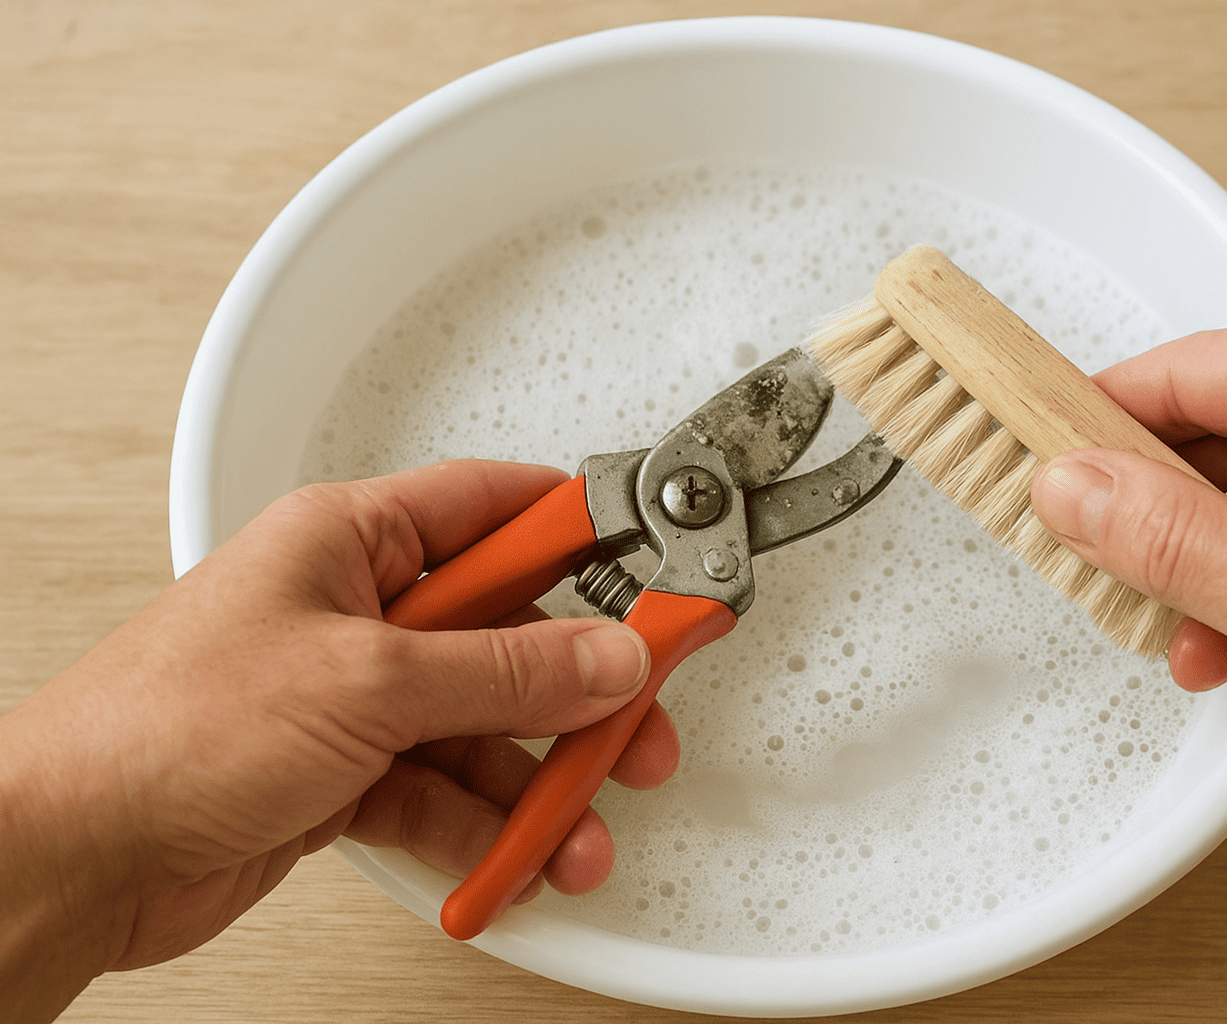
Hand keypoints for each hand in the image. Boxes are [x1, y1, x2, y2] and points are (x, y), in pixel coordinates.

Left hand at [0, 460, 671, 1021]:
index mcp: (354, 541)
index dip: (587, 536)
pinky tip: (507, 862)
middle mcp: (360, 612)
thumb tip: (605, 655)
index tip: (656, 569)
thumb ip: (505, 671)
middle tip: (639, 724)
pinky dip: (481, 830)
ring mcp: (355, 698)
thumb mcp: (368, 682)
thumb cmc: (162, 729)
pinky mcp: (345, 775)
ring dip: (537, 784)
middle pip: (510, 634)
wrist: (71, 853)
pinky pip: (444, 793)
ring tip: (574, 831)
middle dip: (578, 691)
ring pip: (485, 727)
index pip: (500, 511)